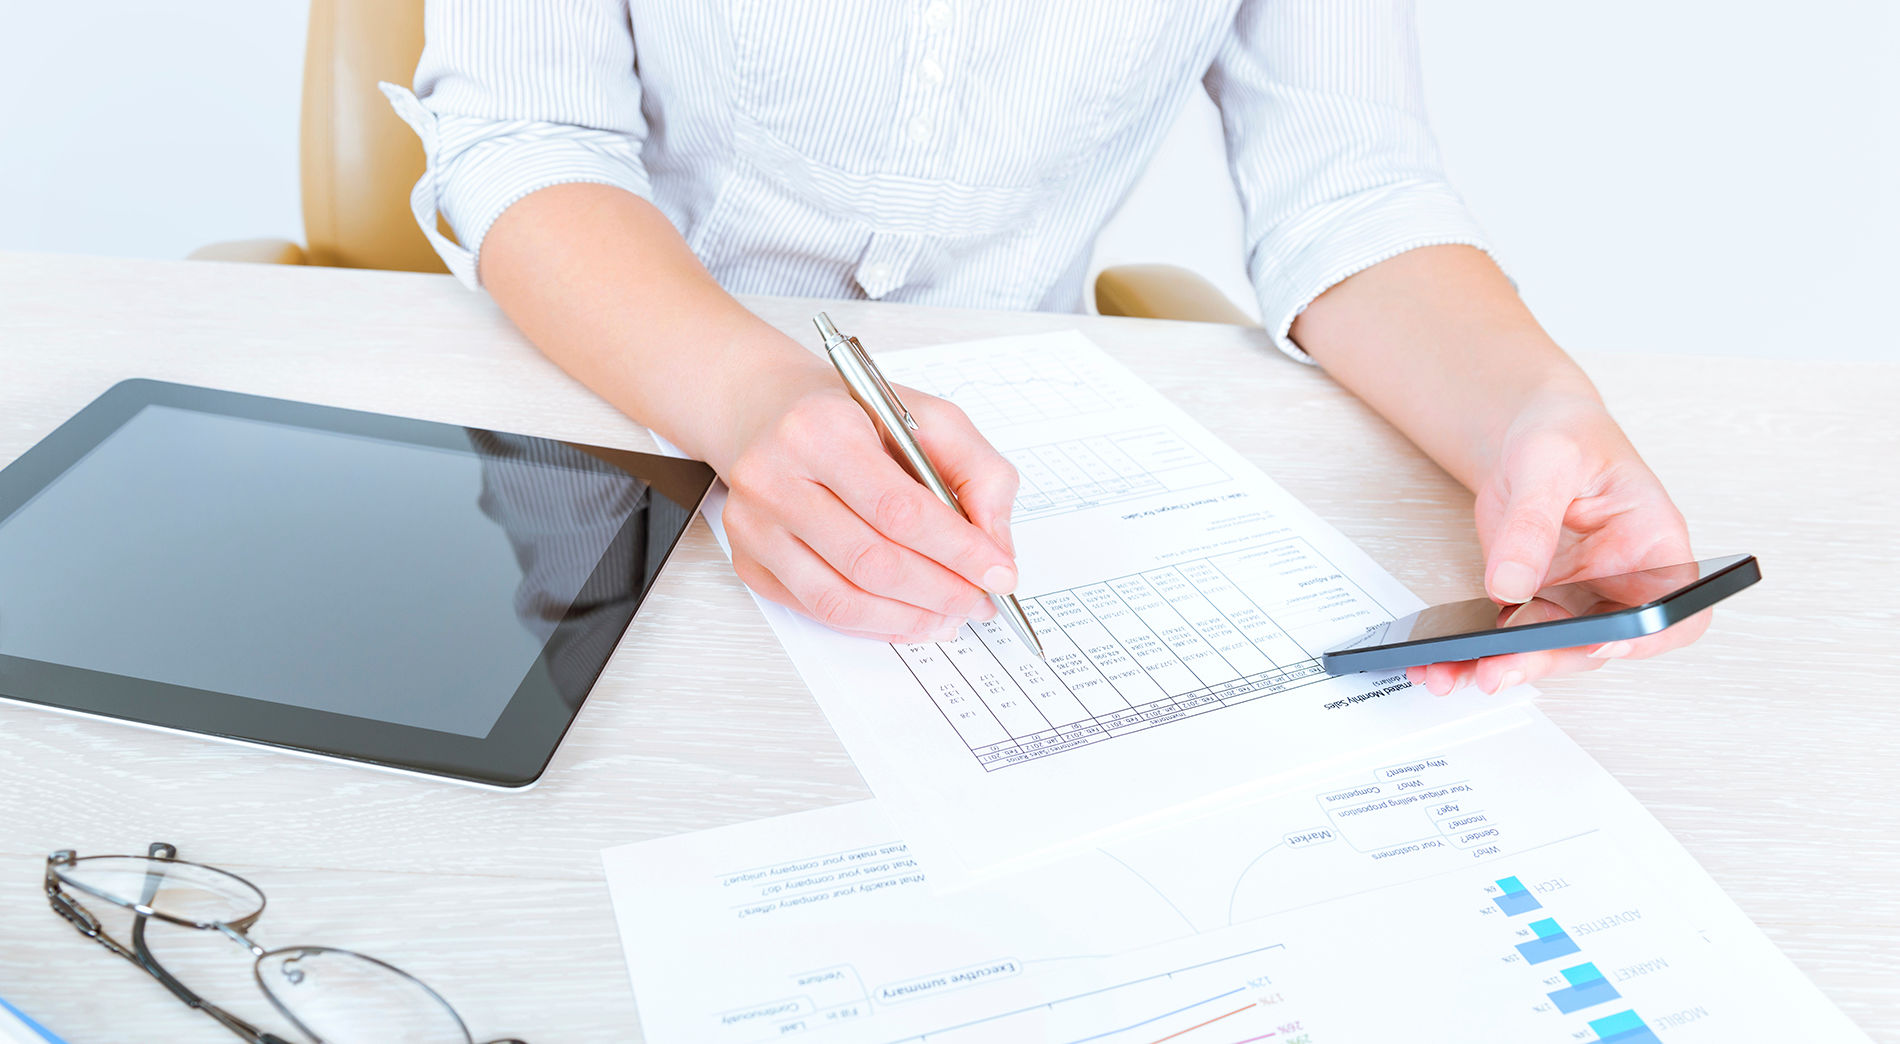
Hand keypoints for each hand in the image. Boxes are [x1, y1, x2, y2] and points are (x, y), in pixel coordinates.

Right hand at [713, 358, 1020, 642]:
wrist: (774, 414)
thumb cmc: (853, 417)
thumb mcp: (930, 419)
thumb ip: (978, 473)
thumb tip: (996, 547)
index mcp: (819, 429)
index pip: (898, 508)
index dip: (957, 550)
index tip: (999, 574)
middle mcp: (773, 477)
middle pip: (871, 561)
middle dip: (940, 591)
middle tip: (981, 602)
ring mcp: (753, 525)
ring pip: (841, 598)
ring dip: (909, 618)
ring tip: (950, 617)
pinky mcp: (747, 560)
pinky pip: (817, 611)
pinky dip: (873, 623)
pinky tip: (909, 616)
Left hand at [1408, 390, 1708, 694]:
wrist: (1527, 432)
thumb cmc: (1565, 433)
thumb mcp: (1548, 461)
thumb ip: (1532, 523)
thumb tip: (1510, 585)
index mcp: (1653, 544)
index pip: (1676, 610)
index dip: (1649, 636)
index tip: (1603, 641)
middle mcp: (1620, 581)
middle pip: (1601, 642)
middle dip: (1548, 660)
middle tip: (1498, 668)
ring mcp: (1577, 597)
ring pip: (1552, 650)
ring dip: (1504, 665)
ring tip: (1450, 673)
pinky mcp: (1533, 601)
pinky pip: (1511, 637)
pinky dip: (1475, 652)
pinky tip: (1440, 662)